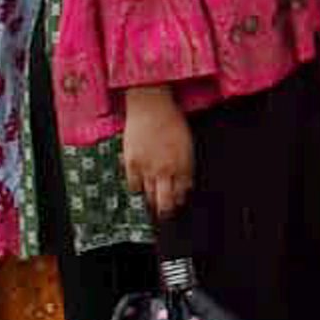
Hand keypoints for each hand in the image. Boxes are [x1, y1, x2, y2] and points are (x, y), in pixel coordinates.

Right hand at [123, 86, 196, 221]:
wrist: (151, 107)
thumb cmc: (170, 120)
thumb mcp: (187, 144)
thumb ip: (186, 165)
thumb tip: (185, 182)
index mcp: (183, 164)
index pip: (183, 192)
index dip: (180, 199)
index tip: (178, 202)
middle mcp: (166, 170)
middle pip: (166, 202)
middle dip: (167, 210)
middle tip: (166, 213)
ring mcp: (148, 168)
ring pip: (150, 196)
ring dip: (152, 202)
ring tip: (153, 203)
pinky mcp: (132, 164)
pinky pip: (133, 186)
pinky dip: (137, 188)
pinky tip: (139, 186)